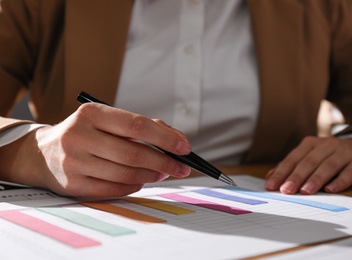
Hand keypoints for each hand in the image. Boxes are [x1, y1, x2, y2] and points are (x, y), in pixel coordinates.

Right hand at [0, 103, 191, 196]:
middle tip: (181, 167)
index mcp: (91, 114)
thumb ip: (141, 126)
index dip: (164, 137)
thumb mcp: (106, 120)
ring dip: (152, 175)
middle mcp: (79, 136)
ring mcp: (73, 162)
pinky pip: (114, 189)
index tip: (185, 147)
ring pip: (126, 173)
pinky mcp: (73, 185)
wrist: (41, 153)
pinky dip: (134, 185)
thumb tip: (177, 140)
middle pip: (133, 153)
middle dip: (164, 162)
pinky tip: (143, 180)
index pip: (136, 125)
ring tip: (164, 172)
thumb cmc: (86, 133)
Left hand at [265, 136, 351, 194]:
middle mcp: (326, 145)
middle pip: (309, 162)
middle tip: (286, 190)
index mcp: (311, 144)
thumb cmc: (329, 156)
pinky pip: (348, 173)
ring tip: (305, 192)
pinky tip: (330, 190)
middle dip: (296, 176)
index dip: (282, 172)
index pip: (293, 158)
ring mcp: (344, 153)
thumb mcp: (311, 156)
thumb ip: (292, 166)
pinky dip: (339, 182)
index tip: (271, 186)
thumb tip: (270, 177)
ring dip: (315, 179)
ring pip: (328, 166)